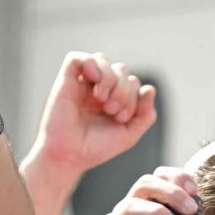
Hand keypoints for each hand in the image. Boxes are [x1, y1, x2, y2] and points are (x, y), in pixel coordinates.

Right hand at [30, 53, 156, 176]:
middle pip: (120, 69)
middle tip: (112, 110)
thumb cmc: (96, 148)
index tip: (122, 118)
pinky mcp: (65, 80)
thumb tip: (150, 89)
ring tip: (102, 99)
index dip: (134, 96)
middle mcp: (98, 88)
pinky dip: (90, 64)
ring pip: (102, 59)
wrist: (70, 156)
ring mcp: (82, 83)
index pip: (132, 82)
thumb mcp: (129, 134)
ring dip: (110, 78)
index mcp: (113, 99)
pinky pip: (77, 58)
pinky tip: (93, 81)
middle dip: (123, 89)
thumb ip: (145, 115)